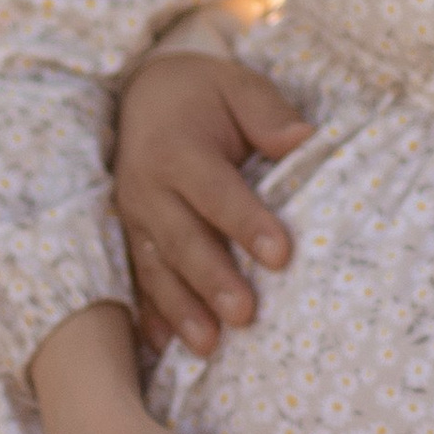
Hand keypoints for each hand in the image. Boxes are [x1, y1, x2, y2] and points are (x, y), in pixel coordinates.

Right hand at [114, 52, 312, 355]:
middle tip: (245, 315)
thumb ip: (267, 113)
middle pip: (183, 240)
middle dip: (213, 280)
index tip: (281, 255)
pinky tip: (164, 348)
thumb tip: (303, 140)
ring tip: (209, 346)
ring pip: (157, 269)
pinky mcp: (130, 237)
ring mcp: (134, 217)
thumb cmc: (204, 95)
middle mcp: (148, 188)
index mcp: (178, 149)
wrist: (144, 94)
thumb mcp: (237, 86)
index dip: (247, 224)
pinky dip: (150, 315)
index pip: (216, 192)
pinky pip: (137, 281)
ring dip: (182, 310)